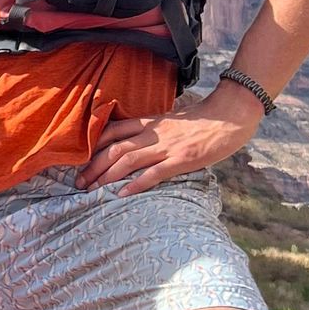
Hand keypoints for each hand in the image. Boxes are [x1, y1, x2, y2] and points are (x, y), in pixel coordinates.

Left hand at [77, 81, 262, 193]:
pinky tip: (121, 194)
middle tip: (78, 182)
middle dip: (93, 166)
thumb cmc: (203, 121)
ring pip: (128, 160)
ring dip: (106, 176)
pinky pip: (154, 173)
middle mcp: (154, 133)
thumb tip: (140, 144)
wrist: (230, 115)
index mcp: (151, 122)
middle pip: (114, 148)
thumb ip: (155, 131)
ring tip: (91, 190)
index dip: (94, 145)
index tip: (80, 160)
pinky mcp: (181, 159)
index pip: (114, 130)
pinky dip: (135, 184)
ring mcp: (167, 146)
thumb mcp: (172, 121)